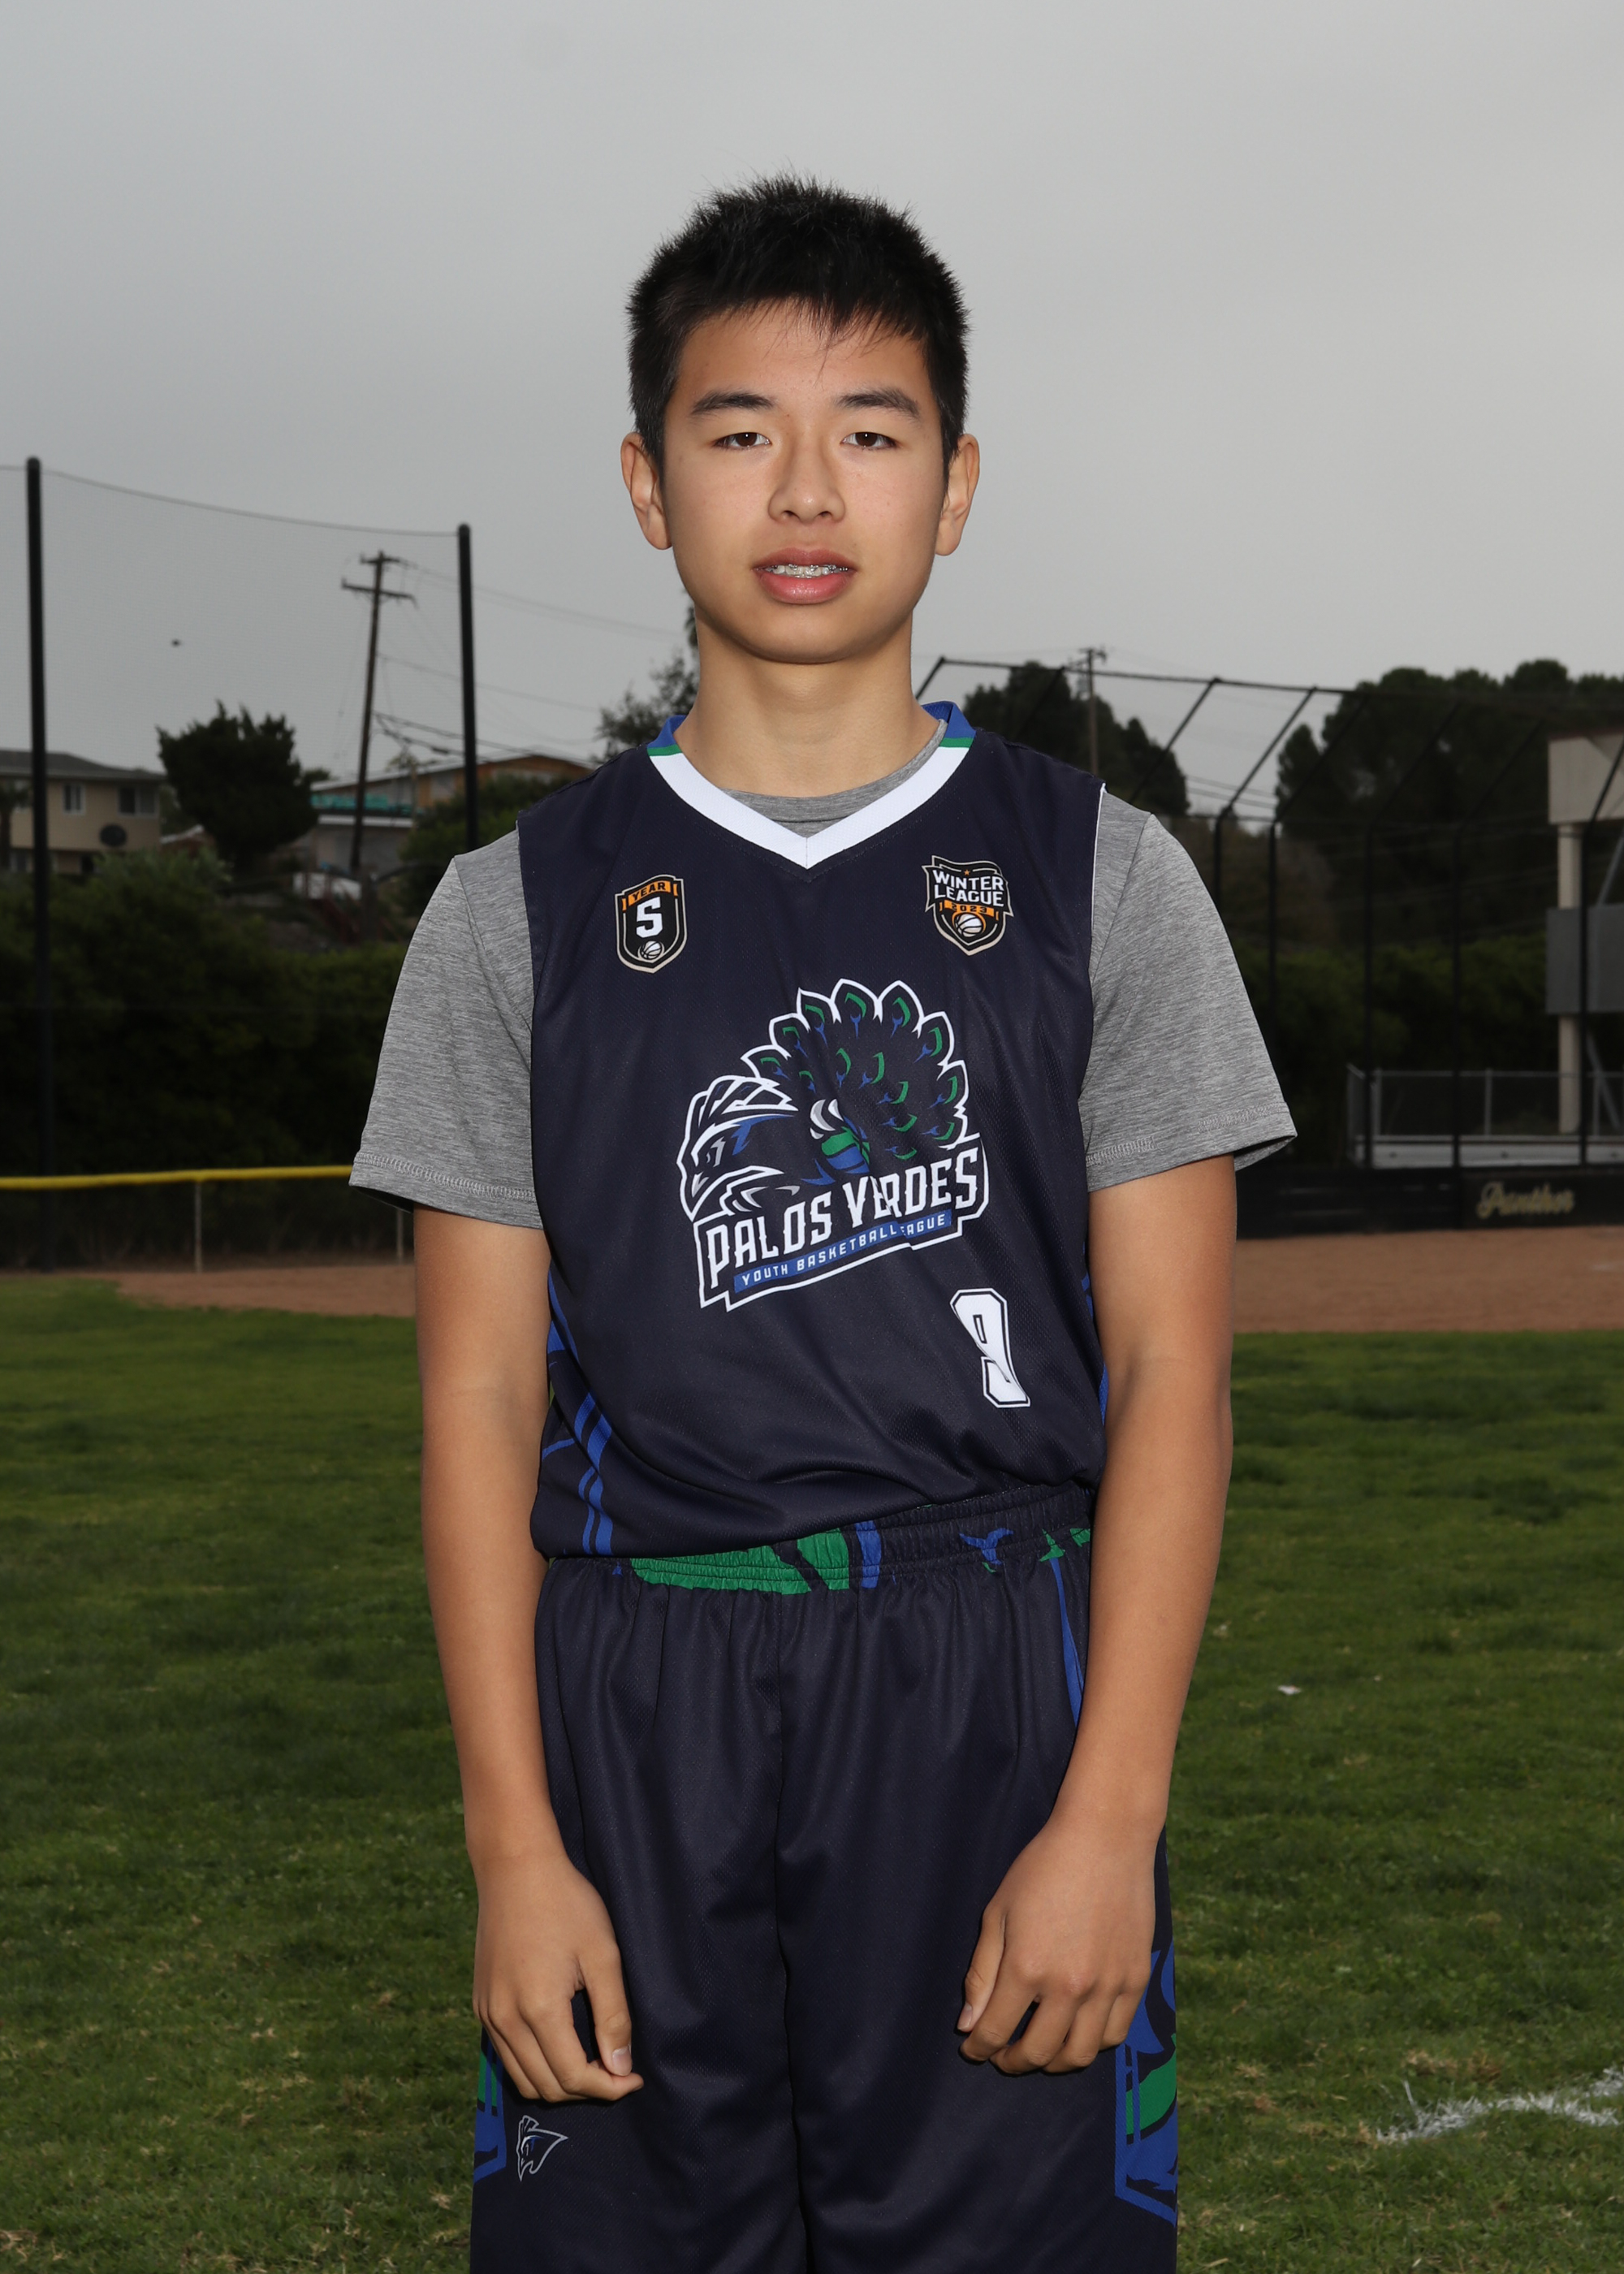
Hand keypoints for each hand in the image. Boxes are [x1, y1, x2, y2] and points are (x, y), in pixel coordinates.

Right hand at [472, 1844, 643, 2103]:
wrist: (515, 1868)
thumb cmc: (566, 1904)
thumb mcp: (602, 1954)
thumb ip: (613, 2016)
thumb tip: (621, 2069)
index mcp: (537, 2009)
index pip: (573, 2077)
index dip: (609, 2087)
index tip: (634, 2078)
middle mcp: (505, 2020)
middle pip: (547, 2087)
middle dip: (587, 2090)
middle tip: (617, 2070)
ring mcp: (488, 2013)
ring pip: (523, 2078)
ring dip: (559, 2082)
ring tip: (592, 2061)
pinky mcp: (481, 2004)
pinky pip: (506, 2055)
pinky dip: (535, 2064)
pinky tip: (561, 2043)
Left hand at [957, 1815, 1155, 2074]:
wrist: (1105, 1838)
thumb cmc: (1043, 1868)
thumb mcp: (999, 1912)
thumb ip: (982, 1973)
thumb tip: (969, 2026)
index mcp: (1027, 1967)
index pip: (995, 2031)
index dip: (979, 2048)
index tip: (973, 2049)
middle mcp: (1069, 1986)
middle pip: (1038, 2052)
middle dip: (1013, 2062)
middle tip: (1003, 2056)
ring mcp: (1107, 1986)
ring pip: (1079, 2055)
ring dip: (1053, 2062)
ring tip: (1040, 2050)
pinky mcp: (1136, 1980)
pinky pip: (1114, 2034)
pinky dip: (1092, 2044)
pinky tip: (1076, 2032)